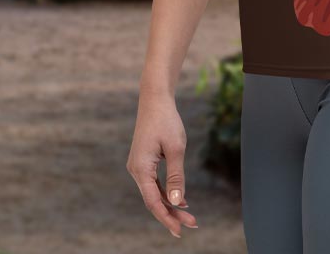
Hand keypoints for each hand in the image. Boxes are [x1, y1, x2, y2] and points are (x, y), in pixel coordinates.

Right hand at [127, 92, 200, 237]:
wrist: (155, 100)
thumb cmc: (166, 121)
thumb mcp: (175, 149)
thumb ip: (176, 177)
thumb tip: (176, 202)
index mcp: (140, 168)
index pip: (152, 201)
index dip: (167, 217)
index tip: (181, 230)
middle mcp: (136, 170)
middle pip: (153, 200)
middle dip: (172, 214)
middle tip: (193, 224)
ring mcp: (139, 166)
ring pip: (153, 193)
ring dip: (170, 205)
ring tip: (189, 217)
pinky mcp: (144, 162)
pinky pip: (154, 184)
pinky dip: (166, 194)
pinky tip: (180, 201)